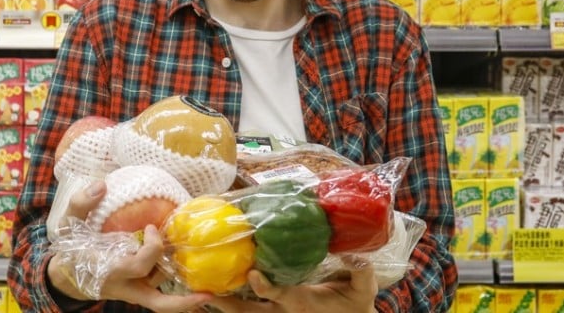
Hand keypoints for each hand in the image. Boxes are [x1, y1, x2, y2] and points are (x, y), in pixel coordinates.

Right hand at [47, 180, 211, 312]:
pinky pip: (163, 301)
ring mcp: (133, 294)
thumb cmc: (71, 248)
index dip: (151, 248)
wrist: (66, 276)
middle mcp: (124, 288)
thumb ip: (81, 204)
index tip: (151, 227)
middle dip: (176, 282)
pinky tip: (205, 291)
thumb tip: (101, 185)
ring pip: (163, 300)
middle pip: (156, 298)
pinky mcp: (140, 294)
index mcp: (108, 270)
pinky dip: (183, 300)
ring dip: (185, 291)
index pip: (136, 267)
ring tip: (212, 282)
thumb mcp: (68, 224)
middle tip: (192, 266)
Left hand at [205, 262, 378, 312]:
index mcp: (301, 302)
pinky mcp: (276, 307)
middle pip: (249, 311)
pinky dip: (233, 300)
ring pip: (245, 311)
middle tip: (205, 293)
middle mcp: (284, 308)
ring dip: (224, 304)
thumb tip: (354, 257)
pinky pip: (250, 307)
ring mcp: (278, 309)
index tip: (253, 274)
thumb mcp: (364, 291)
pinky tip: (215, 288)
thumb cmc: (356, 304)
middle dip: (227, 305)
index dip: (265, 286)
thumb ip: (361, 274)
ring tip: (199, 291)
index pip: (278, 294)